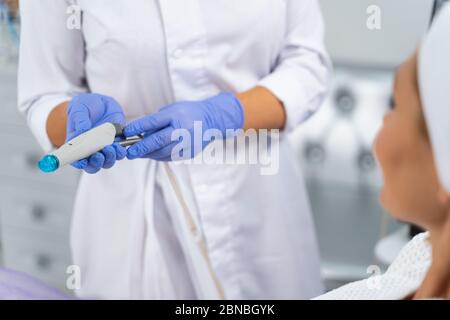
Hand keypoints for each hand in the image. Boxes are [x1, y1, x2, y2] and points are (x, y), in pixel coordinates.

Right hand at [66, 93, 126, 172]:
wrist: (102, 102)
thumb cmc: (85, 106)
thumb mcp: (78, 107)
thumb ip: (79, 119)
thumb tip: (83, 130)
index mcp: (76, 143)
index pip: (75, 159)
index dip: (78, 164)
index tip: (82, 162)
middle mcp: (89, 149)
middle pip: (92, 165)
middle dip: (96, 163)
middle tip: (99, 155)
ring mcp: (103, 147)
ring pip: (107, 161)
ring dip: (109, 158)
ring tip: (111, 148)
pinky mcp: (116, 143)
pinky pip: (119, 153)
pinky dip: (120, 152)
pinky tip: (120, 147)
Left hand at [123, 92, 243, 160]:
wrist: (212, 120)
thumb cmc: (188, 112)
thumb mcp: (173, 109)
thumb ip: (157, 121)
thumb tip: (140, 134)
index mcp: (177, 115)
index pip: (153, 121)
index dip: (138, 127)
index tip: (127, 132)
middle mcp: (183, 129)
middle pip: (158, 141)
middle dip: (141, 147)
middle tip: (129, 152)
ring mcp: (187, 143)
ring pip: (163, 152)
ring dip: (148, 154)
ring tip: (137, 153)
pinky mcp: (190, 153)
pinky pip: (170, 157)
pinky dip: (158, 156)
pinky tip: (151, 154)